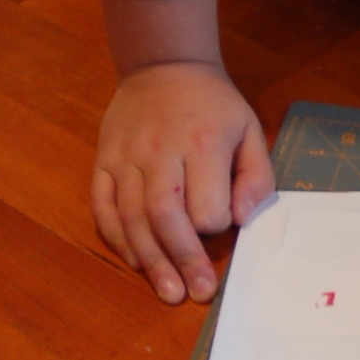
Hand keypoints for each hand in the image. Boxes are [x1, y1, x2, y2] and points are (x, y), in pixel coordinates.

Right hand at [92, 61, 274, 303]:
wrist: (163, 65)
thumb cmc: (213, 107)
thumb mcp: (250, 131)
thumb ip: (256, 178)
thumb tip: (242, 219)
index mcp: (200, 144)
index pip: (206, 205)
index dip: (216, 224)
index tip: (224, 225)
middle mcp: (158, 152)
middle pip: (164, 216)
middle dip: (182, 259)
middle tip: (196, 293)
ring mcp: (125, 157)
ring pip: (131, 217)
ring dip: (151, 260)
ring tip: (168, 292)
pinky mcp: (104, 160)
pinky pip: (103, 206)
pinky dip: (117, 239)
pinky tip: (136, 263)